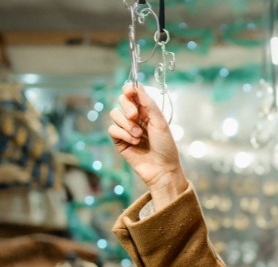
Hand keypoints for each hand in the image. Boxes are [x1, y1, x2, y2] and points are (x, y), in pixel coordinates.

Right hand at [109, 83, 186, 206]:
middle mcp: (136, 117)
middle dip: (127, 107)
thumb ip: (148, 104)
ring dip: (127, 124)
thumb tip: (137, 85)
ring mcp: (126, 129)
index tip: (130, 92)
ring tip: (139, 136)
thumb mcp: (160, 122)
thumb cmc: (165, 146)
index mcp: (147, 111)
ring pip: (115, 114)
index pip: (133, 93)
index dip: (129, 89)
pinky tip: (134, 142)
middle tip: (135, 116)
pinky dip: (122, 134)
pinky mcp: (119, 141)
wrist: (162, 169)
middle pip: (121, 100)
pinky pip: (112, 129)